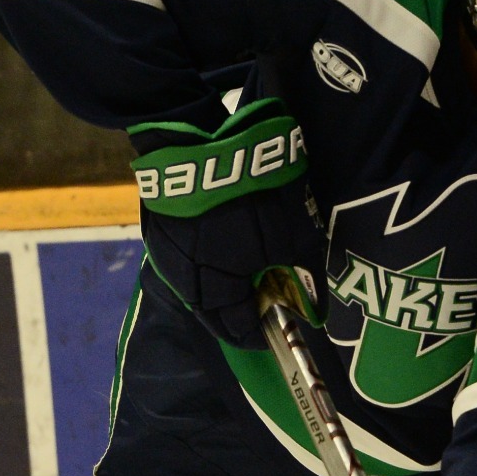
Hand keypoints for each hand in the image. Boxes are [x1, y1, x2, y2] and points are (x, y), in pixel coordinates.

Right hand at [131, 96, 323, 348]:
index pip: (238, 331)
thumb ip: (306, 278)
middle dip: (239, 310)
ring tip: (245, 270)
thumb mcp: (294, 237)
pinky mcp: (159, 231)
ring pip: (196, 287)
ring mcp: (166, 256)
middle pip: (213, 314)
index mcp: (216, 293)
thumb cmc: (256, 199)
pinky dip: (205, 262)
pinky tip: (221, 247)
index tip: (282, 323)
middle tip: (264, 295)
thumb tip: (317, 313)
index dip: (263, 331)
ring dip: (220, 286)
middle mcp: (185, 284)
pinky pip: (185, 260)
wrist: (204, 144)